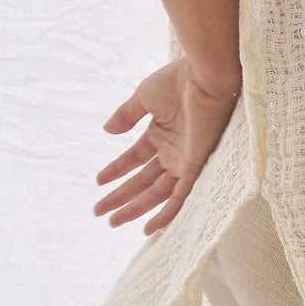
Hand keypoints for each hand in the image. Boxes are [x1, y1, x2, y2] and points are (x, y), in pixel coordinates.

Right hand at [94, 58, 240, 235]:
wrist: (205, 76)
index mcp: (162, 133)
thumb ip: (126, 115)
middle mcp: (173, 151)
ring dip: (135, 208)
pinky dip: (166, 215)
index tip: (98, 182)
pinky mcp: (196, 168)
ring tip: (113, 221)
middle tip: (99, 212)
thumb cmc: (179, 81)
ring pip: (157, 194)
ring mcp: (184, 161)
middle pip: (143, 181)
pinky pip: (181, 198)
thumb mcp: (144, 97)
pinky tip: (149, 228)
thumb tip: (107, 131)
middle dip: (121, 197)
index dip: (116, 171)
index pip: (135, 159)